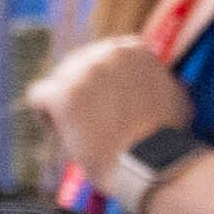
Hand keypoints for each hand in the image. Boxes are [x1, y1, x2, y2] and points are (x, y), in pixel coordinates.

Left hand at [23, 32, 190, 194]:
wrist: (150, 164)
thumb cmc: (166, 140)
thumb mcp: (176, 98)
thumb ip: (160, 81)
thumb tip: (162, 80)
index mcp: (133, 49)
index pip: (100, 59)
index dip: (100, 85)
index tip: (108, 108)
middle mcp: (107, 52)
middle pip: (75, 68)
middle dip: (80, 96)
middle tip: (93, 125)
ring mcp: (84, 71)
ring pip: (56, 82)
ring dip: (64, 107)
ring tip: (81, 133)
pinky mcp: (63, 93)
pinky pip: (38, 97)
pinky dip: (46, 117)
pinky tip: (64, 135)